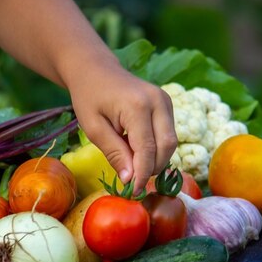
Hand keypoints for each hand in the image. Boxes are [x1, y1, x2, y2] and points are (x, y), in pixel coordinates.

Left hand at [68, 60, 177, 193]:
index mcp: (137, 106)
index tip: (132, 191)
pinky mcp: (167, 104)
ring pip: (171, 142)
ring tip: (132, 164)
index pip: (147, 149)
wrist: (96, 70)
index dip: (142, 174)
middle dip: (152, 168)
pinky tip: (137, 150)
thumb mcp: (93, 128)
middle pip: (166, 147)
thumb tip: (130, 179)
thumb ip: (114, 153)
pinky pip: (168, 134)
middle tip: (133, 182)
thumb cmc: (89, 97)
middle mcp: (158, 101)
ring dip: (156, 159)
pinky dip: (156, 148)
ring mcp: (165, 100)